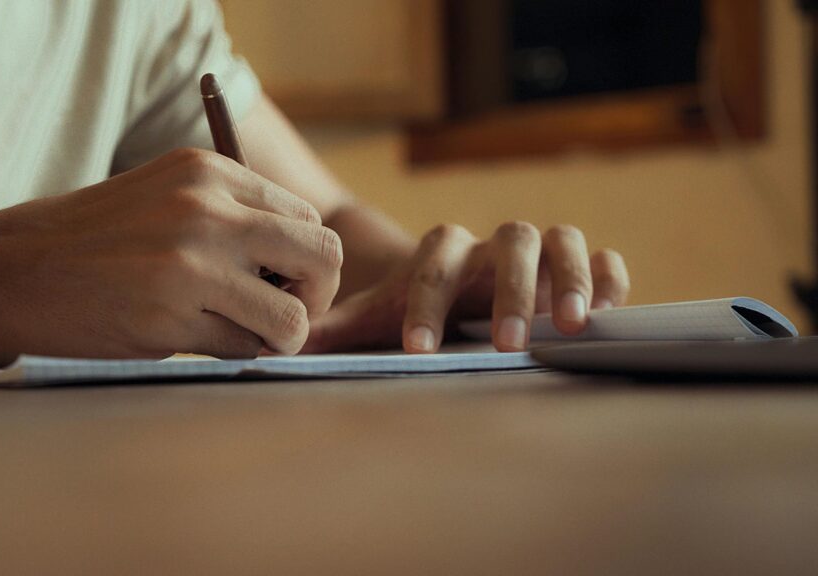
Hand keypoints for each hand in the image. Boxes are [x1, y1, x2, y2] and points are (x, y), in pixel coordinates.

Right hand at [0, 148, 341, 365]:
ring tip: (236, 332)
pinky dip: (229, 352)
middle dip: (314, 297)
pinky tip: (189, 337)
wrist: (3, 270)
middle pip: (325, 257)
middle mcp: (209, 208)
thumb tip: (299, 267)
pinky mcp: (169, 316)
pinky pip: (243, 348)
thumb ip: (229, 215)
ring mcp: (191, 261)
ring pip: (294, 318)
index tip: (274, 281)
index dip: (303, 261)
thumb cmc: (85, 240)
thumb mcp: (162, 196)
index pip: (307, 219)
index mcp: (208, 171)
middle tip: (280, 313)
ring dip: (276, 336)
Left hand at [302, 222, 628, 353]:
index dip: (426, 300)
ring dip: (568, 278)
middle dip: (511, 290)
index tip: (418, 350)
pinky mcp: (575, 268)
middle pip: (510, 240)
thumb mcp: (374, 314)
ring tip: (571, 326)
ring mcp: (537, 252)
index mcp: (441, 254)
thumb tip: (276, 341)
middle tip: (507, 345)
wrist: (451, 283)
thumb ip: (334, 326)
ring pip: (559, 239)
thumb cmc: (413, 306)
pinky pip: (602, 257)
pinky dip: (609, 275)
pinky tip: (611, 310)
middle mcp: (491, 247)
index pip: (434, 261)